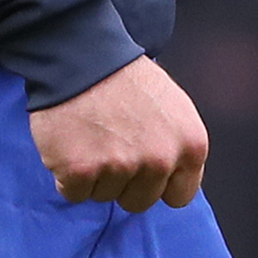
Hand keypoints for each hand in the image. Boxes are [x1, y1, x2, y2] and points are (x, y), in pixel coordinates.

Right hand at [33, 57, 207, 209]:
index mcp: (191, 146)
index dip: (157, 184)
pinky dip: (66, 174)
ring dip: (94, 176)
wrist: (81, 56)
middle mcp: (161, 160)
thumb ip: (177, 147)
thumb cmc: (125, 78)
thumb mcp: (173, 108)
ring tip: (90, 138)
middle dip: (123, 182)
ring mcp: (121, 167)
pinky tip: (71, 143)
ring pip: (105, 196)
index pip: (180, 196)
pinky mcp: (81, 171)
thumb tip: (170, 178)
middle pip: (139, 201)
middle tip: (109, 147)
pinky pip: (73, 193)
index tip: (142, 169)